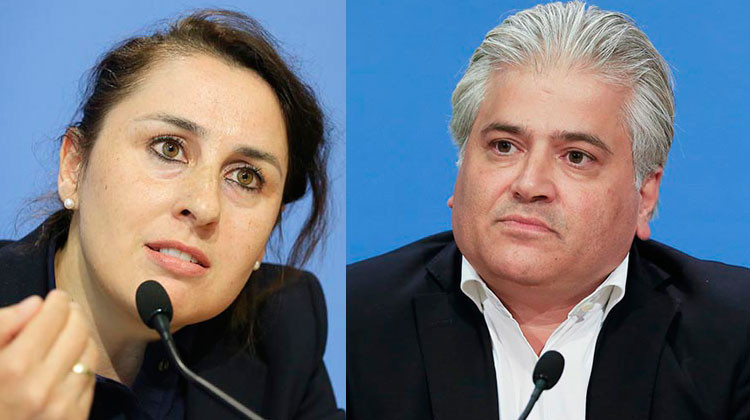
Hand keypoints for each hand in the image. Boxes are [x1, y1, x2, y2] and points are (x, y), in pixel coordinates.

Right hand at [0, 290, 98, 419]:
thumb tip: (35, 303)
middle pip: (78, 330)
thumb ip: (2, 326)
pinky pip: (90, 379)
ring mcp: (61, 405)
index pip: (54, 316)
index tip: (56, 298)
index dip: (57, 301)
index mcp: (13, 367)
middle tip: (66, 312)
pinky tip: (68, 363)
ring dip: (82, 338)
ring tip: (68, 336)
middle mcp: (41, 386)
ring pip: (90, 352)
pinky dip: (82, 365)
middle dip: (73, 315)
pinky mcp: (74, 418)